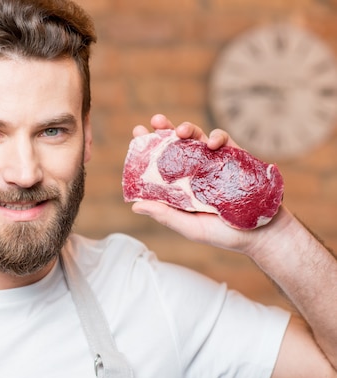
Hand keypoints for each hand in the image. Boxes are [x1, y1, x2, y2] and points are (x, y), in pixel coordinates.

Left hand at [128, 114, 286, 253]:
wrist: (262, 234)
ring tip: (180, 131)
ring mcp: (214, 162)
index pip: (160, 161)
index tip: (138, 131)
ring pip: (198, 137)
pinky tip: (211, 144)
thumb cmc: (224, 234)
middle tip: (156, 121)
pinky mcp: (235, 157)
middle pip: (176, 144)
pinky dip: (217, 137)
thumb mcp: (190, 227)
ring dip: (188, 128)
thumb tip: (136, 206)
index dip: (148, 146)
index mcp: (180, 185)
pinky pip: (225, 141)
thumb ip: (166, 215)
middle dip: (165, 128)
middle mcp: (195, 170)